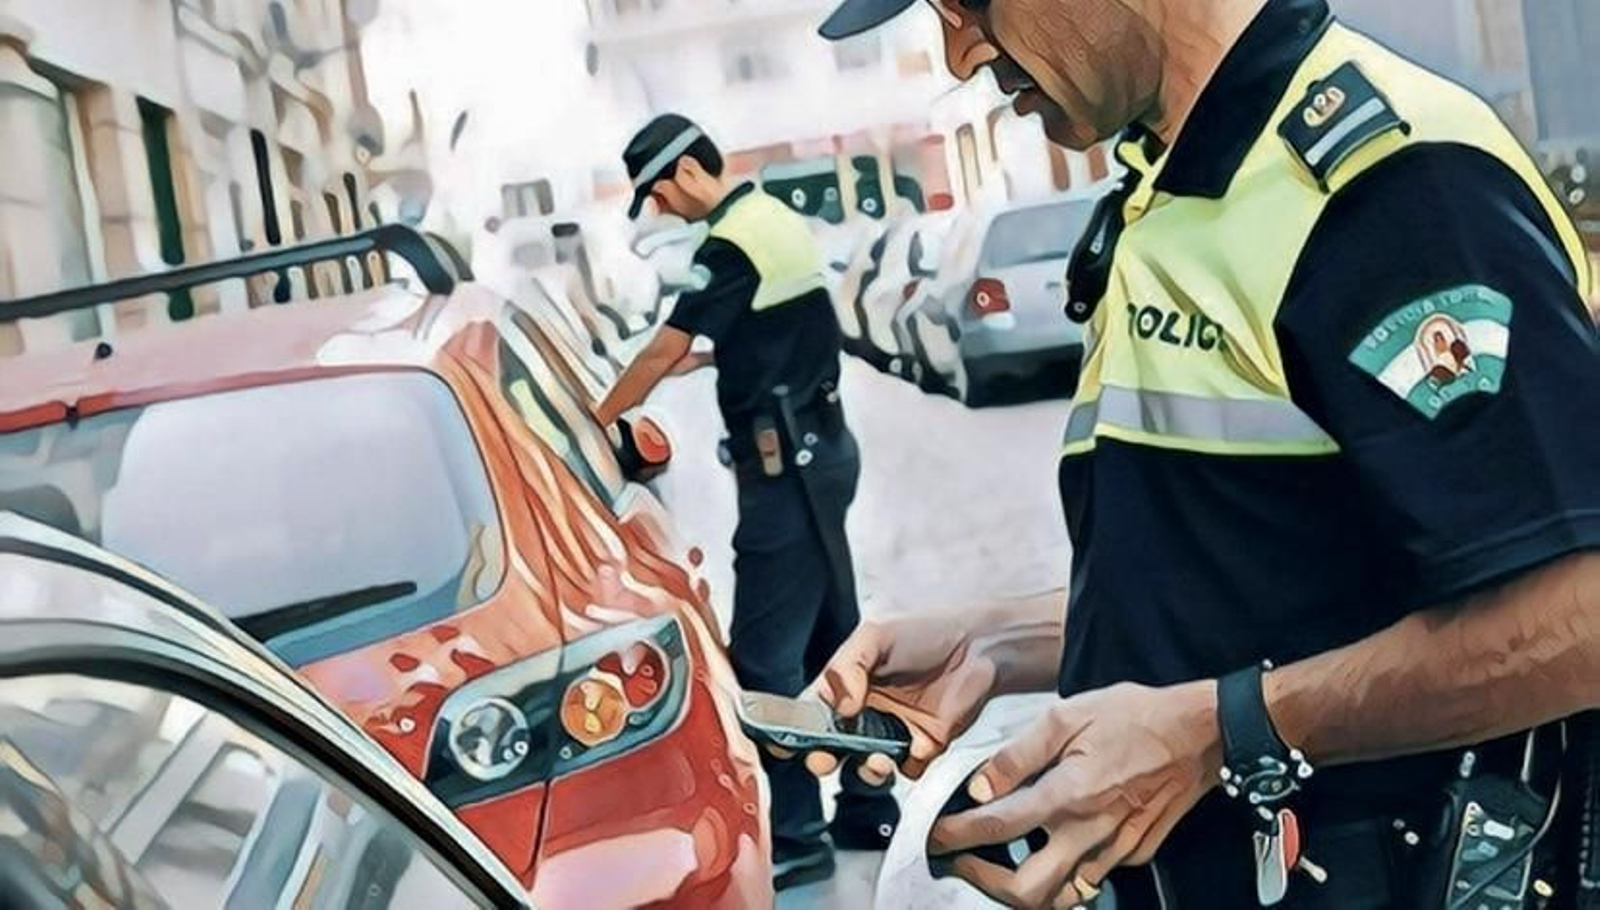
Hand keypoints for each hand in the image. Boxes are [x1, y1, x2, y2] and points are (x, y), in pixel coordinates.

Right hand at [803, 613, 1001, 785]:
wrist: (981, 646)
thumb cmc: (926, 632)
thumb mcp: (876, 634)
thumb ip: (848, 666)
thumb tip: (840, 706)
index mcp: (844, 685)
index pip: (809, 713)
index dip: (792, 731)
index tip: (783, 744)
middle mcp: (864, 713)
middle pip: (830, 748)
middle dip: (821, 760)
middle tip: (823, 760)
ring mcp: (892, 733)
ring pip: (863, 767)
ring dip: (863, 771)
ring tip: (875, 759)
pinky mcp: (922, 748)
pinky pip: (906, 770)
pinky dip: (904, 767)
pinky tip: (913, 748)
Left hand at [929, 681, 1221, 909]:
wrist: (1201, 731)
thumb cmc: (1138, 717)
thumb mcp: (1068, 716)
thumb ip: (1018, 754)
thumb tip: (982, 783)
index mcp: (1068, 793)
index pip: (997, 827)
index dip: (958, 835)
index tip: (938, 835)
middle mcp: (1090, 830)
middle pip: (1027, 890)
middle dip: (984, 881)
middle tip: (963, 861)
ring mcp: (1116, 848)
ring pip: (1061, 897)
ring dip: (1023, 888)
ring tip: (999, 866)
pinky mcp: (1135, 853)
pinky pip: (1092, 878)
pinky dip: (1064, 875)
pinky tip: (1050, 852)